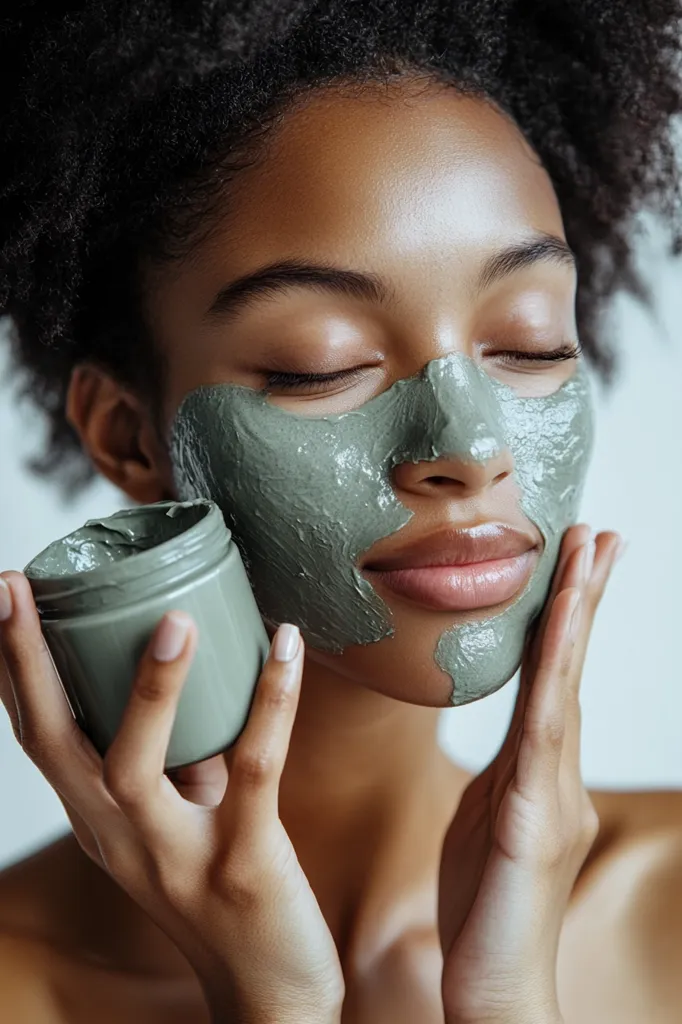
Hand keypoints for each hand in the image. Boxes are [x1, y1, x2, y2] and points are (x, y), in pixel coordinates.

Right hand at [0, 573, 343, 1023]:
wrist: (267, 988)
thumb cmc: (216, 885)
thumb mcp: (174, 818)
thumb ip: (172, 754)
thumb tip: (188, 665)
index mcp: (95, 819)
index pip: (36, 735)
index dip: (12, 667)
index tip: (5, 597)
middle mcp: (116, 837)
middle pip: (54, 743)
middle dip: (26, 662)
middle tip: (13, 587)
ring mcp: (173, 855)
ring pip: (137, 766)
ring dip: (152, 689)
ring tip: (172, 617)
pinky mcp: (242, 862)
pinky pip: (253, 771)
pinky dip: (271, 703)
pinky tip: (287, 645)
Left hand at [438, 525, 622, 1023]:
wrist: (496, 989)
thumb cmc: (488, 909)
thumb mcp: (489, 822)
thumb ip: (504, 776)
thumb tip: (507, 743)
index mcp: (536, 772)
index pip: (550, 680)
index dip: (564, 619)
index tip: (575, 561)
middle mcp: (555, 775)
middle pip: (569, 670)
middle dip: (584, 598)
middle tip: (597, 533)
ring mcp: (553, 796)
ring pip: (564, 689)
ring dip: (575, 617)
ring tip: (588, 555)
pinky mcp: (535, 822)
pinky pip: (543, 735)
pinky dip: (553, 677)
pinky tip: (558, 632)